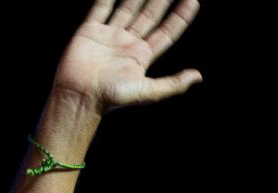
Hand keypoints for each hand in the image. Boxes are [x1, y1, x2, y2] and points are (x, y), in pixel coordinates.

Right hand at [52, 0, 201, 116]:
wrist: (80, 95)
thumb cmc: (112, 97)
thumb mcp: (148, 92)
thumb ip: (173, 83)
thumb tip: (198, 75)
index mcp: (143, 56)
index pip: (167, 32)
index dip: (180, 17)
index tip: (194, 1)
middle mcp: (128, 43)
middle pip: (150, 16)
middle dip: (162, 1)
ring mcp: (110, 35)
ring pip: (128, 8)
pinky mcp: (90, 30)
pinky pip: (101, 7)